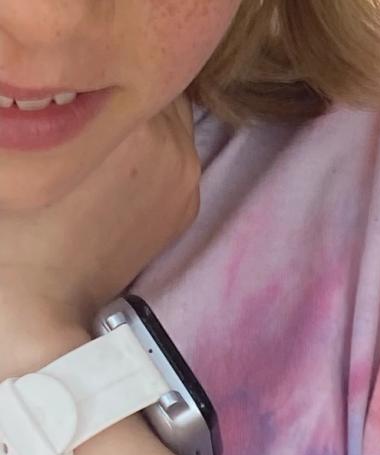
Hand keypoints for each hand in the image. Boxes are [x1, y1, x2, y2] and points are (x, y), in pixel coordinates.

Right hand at [0, 100, 197, 371]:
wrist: (43, 297)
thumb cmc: (24, 219)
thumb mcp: (35, 142)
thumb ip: (61, 103)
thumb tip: (71, 87)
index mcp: (128, 118)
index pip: (125, 64)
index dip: (101, 73)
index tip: (82, 87)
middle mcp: (170, 143)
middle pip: (155, 90)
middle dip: (126, 96)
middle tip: (92, 110)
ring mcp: (185, 178)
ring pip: (171, 122)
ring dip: (143, 123)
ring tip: (105, 140)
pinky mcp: (188, 207)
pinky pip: (178, 157)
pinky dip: (156, 155)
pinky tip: (119, 167)